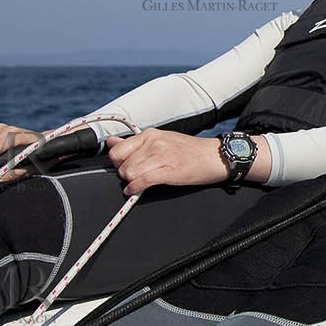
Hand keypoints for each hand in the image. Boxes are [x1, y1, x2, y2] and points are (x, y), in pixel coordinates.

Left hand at [106, 130, 247, 194]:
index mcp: (150, 134)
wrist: (215, 156)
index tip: (124, 167)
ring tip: (138, 183)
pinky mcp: (169, 171)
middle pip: (122, 164)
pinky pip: (142, 181)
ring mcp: (162, 156)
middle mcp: (154, 142)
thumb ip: (134, 142)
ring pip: (130, 173)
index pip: (117, 149)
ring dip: (131, 182)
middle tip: (135, 176)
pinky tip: (135, 191)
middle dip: (125, 174)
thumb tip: (110, 141)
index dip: (117, 162)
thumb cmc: (190, 151)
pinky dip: (135, 189)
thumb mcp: (161, 140)